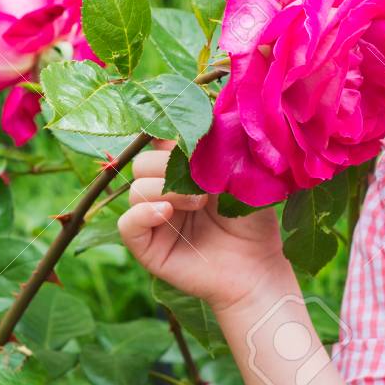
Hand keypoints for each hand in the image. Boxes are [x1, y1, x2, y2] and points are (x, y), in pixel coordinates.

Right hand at [117, 139, 288, 313]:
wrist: (258, 268)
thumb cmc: (254, 223)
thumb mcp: (241, 178)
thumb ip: (218, 151)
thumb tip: (203, 117)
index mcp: (184, 171)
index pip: (161, 142)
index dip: (170, 135)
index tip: (188, 135)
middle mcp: (164, 192)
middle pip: (143, 162)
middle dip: (170, 166)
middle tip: (204, 182)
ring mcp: (154, 219)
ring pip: (135, 188)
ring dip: (165, 189)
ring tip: (198, 202)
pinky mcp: (147, 246)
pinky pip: (126, 223)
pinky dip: (142, 213)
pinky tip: (167, 213)